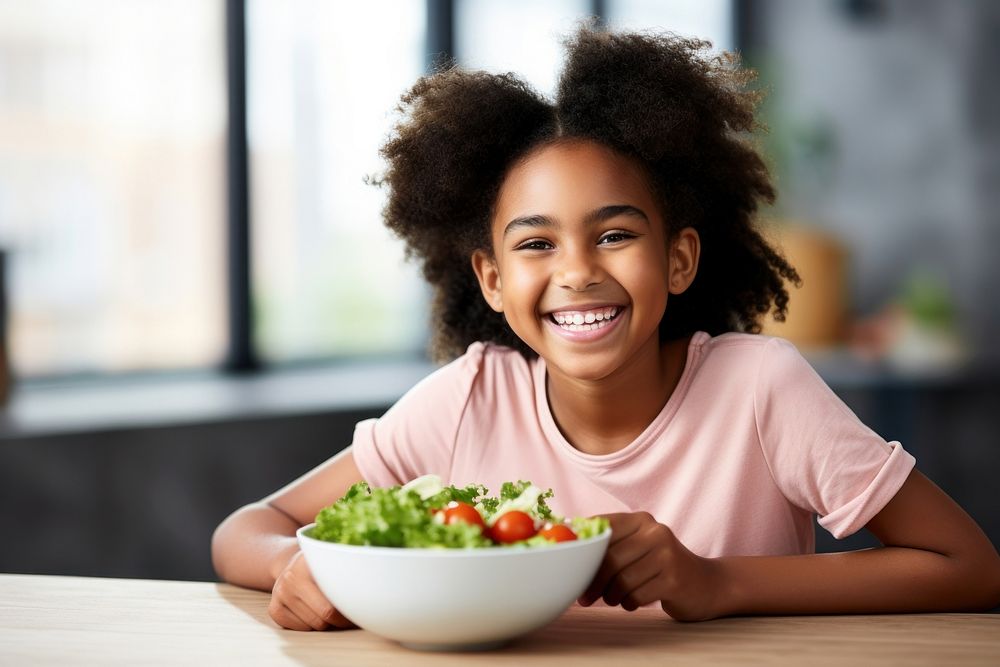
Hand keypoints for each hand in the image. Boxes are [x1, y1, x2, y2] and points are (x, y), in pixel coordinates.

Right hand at [268, 550, 356, 630]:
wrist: (291, 562)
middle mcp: (290, 578)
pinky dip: (311, 626)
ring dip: (327, 622)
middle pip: (325, 616)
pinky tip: (313, 611)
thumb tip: (375, 586)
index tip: (361, 608)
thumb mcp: (334, 558)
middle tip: (351, 614)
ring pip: (315, 625)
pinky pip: (301, 629)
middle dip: (341, 619)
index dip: (351, 606)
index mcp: (309, 562)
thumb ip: (351, 568)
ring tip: (331, 609)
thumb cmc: (321, 564)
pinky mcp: (274, 609)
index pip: (336, 595)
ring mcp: (279, 593)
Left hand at [578, 512, 720, 620]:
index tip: (571, 569)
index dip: (583, 552)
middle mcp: (655, 532)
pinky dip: (628, 603)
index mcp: (641, 520)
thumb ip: (609, 546)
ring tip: (614, 598)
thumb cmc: (660, 567)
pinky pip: (636, 595)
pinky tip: (632, 602)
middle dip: (592, 582)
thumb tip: (566, 553)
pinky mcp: (674, 579)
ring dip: (611, 596)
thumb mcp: (637, 547)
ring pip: (621, 580)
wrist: (706, 584)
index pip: (601, 530)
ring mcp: (667, 555)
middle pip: (609, 558)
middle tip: (584, 598)